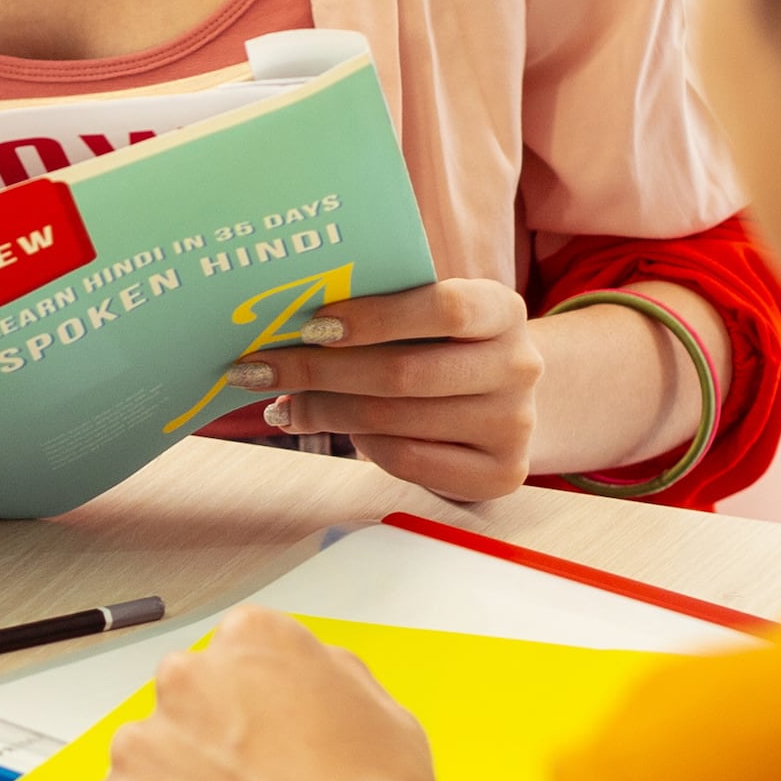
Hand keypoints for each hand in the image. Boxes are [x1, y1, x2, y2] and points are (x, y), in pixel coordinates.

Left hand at [75, 607, 442, 780]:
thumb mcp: (386, 715)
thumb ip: (328, 678)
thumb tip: (306, 678)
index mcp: (252, 641)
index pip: (231, 658)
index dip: (251, 711)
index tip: (263, 746)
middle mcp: (185, 679)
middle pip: (181, 708)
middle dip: (206, 751)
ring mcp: (137, 747)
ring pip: (143, 768)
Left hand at [236, 280, 543, 500]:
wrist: (506, 405)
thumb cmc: (447, 351)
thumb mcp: (430, 321)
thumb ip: (379, 315)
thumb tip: (285, 328)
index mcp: (503, 310)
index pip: (445, 307)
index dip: (376, 316)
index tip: (311, 325)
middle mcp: (519, 365)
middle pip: (405, 373)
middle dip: (321, 372)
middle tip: (261, 369)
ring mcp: (514, 424)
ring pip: (396, 421)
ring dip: (326, 412)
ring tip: (285, 405)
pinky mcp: (501, 473)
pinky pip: (409, 460)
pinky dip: (364, 445)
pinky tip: (341, 432)